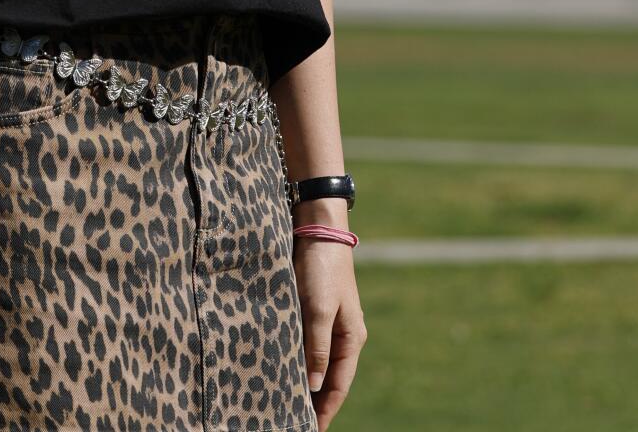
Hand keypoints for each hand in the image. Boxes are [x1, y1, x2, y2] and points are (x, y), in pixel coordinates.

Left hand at [293, 241, 367, 427]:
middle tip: (296, 419)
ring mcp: (331, 322)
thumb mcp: (319, 309)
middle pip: (330, 377)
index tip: (311, 429)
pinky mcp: (316, 309)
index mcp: (351, 338)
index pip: (338, 386)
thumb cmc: (321, 268)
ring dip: (308, 381)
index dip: (325, 409)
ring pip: (319, 361)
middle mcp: (344, 334)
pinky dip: (301, 360)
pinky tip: (286, 366)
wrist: (318, 227)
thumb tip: (314, 385)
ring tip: (289, 400)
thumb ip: (318, 347)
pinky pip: (310, 344)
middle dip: (317, 400)